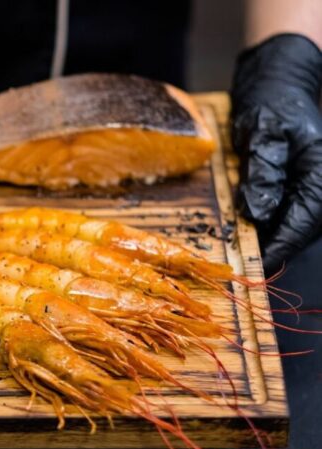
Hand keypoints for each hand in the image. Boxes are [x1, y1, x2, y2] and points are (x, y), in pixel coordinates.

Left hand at [231, 33, 321, 273]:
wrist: (276, 83)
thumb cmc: (272, 102)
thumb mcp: (264, 131)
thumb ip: (263, 172)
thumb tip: (260, 211)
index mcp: (321, 174)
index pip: (304, 222)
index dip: (279, 247)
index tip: (256, 265)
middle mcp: (321, 185)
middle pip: (300, 229)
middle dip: (270, 245)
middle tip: (238, 259)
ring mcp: (310, 187)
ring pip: (290, 224)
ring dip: (265, 235)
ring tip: (236, 243)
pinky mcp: (296, 187)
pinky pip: (282, 212)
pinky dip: (262, 221)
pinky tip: (241, 224)